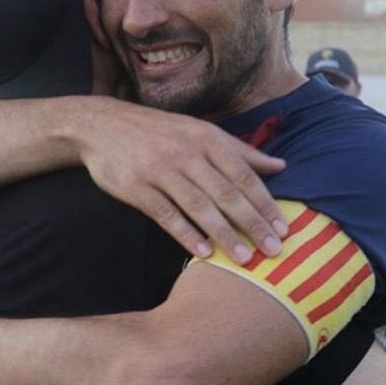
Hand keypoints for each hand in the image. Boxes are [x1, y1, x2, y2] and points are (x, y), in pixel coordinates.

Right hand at [75, 98, 287, 263]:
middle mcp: (186, 153)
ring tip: (243, 259)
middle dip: (252, 224)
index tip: (283, 229)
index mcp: (206, 138)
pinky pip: (166, 215)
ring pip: (199, 206)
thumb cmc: (160, 132)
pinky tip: (203, 253)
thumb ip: (241, 151)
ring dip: (224, 235)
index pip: (243, 175)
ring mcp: (160, 170)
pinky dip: (186, 234)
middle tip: (272, 251)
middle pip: (226, 193)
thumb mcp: (200, 132)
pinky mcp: (137, 188)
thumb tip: (281, 166)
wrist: (102, 125)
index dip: (265, 203)